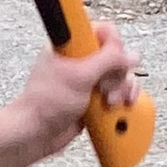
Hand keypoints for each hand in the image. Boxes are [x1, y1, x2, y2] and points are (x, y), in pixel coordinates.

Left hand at [8, 22, 141, 162]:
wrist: (36, 133)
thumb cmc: (45, 102)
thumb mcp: (80, 76)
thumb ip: (108, 61)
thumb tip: (131, 54)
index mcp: (72, 45)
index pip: (103, 32)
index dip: (113, 45)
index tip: (112, 62)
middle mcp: (81, 60)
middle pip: (117, 57)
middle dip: (118, 74)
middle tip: (105, 88)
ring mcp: (88, 80)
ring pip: (120, 78)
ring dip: (121, 90)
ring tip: (110, 103)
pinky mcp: (93, 99)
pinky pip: (116, 95)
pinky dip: (120, 103)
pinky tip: (115, 109)